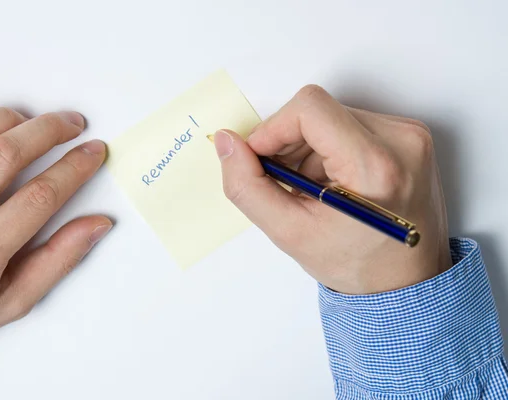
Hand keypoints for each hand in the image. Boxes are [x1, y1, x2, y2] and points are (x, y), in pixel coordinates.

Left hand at [0, 108, 111, 362]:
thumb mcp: (14, 301)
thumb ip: (58, 260)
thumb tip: (96, 226)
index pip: (40, 196)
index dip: (75, 168)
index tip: (92, 153)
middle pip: (3, 155)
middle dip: (47, 130)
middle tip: (70, 124)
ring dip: (2, 119)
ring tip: (25, 122)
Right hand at [214, 86, 451, 294]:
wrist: (407, 283)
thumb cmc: (357, 265)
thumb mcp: (290, 233)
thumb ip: (248, 187)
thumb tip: (227, 143)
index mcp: (376, 166)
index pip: (309, 109)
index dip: (272, 129)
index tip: (260, 159)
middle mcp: (402, 141)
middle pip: (319, 112)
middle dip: (290, 144)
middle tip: (287, 184)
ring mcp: (411, 136)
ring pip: (333, 116)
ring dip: (309, 148)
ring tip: (314, 190)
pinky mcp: (410, 137)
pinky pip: (352, 124)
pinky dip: (330, 149)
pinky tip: (332, 182)